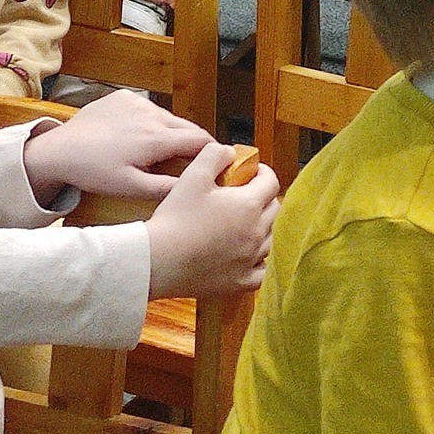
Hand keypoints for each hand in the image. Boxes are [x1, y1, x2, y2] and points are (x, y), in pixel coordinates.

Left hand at [21, 88, 213, 203]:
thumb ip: (166, 187)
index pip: (200, 140)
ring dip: (168, 132)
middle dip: (190, 144)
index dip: (211, 152)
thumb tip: (195, 187)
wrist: (59, 150)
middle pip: (187, 127)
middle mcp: (151, 114)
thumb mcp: (130, 188)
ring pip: (167, 118)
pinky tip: (133, 137)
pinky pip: (148, 109)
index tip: (214, 163)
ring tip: (153, 152)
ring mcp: (137, 102)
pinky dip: (149, 121)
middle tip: (182, 162)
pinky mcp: (124, 96)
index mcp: (157, 138)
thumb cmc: (94, 172)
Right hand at [145, 142, 280, 297]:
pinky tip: (249, 256)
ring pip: (271, 239)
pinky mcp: (239, 282)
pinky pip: (262, 272)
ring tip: (245, 223)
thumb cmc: (175, 218)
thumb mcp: (193, 175)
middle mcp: (256, 233)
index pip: (271, 182)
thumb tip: (229, 152)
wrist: (158, 262)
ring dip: (263, 227)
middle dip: (264, 198)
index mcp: (248, 205)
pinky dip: (260, 262)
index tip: (252, 171)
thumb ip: (215, 155)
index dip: (263, 172)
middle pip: (275, 209)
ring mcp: (250, 259)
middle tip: (246, 195)